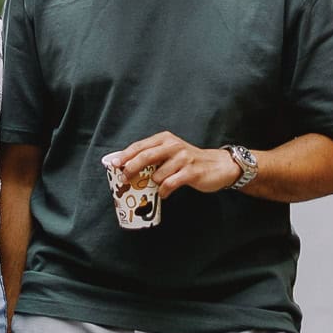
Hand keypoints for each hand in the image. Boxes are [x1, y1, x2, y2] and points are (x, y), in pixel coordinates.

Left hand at [105, 132, 241, 200]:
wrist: (218, 165)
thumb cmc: (188, 161)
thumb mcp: (170, 153)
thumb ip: (153, 156)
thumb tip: (127, 167)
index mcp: (165, 139)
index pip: (140, 146)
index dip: (125, 155)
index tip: (114, 164)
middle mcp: (173, 146)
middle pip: (146, 156)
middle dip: (131, 168)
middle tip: (124, 179)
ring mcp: (183, 158)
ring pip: (157, 175)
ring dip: (154, 184)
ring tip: (158, 186)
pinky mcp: (191, 172)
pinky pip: (169, 184)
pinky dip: (164, 191)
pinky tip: (164, 193)